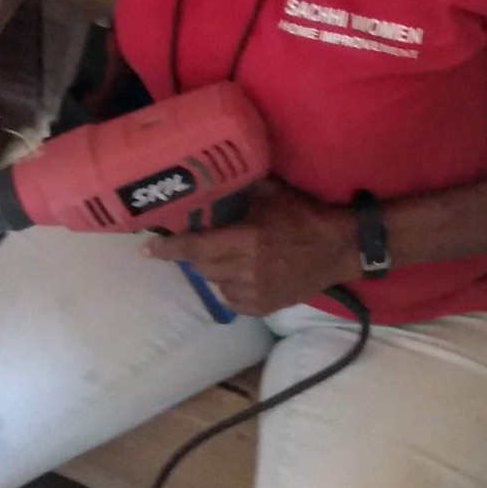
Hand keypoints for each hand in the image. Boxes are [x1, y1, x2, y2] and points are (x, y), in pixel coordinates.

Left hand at [145, 179, 359, 316]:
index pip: (195, 248)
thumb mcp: (272, 193)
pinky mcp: (264, 307)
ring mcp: (255, 292)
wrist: (339, 249)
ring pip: (216, 283)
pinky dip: (231, 287)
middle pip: (201, 266)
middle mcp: (246, 269)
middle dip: (196, 254)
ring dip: (216, 270)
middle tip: (202, 241)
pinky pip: (232, 300)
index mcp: (246, 240)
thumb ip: (240, 190)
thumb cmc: (305, 216)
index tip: (147, 249)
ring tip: (231, 255)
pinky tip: (243, 274)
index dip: (169, 249)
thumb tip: (211, 180)